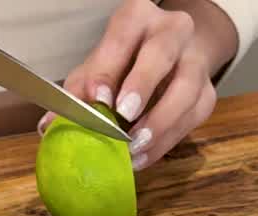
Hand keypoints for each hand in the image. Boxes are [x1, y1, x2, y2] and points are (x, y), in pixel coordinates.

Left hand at [46, 0, 237, 170]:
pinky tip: (145, 155)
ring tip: (135, 146)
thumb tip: (50, 126)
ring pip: (187, 89)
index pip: (123, 36)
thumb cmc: (128, 61)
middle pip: (161, 54)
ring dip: (160, 122)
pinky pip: (193, 117)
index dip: (109, 69)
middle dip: (142, 86)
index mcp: (138, 17)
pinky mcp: (208, 92)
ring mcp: (195, 61)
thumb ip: (79, 91)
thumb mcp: (99, 66)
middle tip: (123, 118)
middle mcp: (172, 31)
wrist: (174, 58)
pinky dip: (167, 140)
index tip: (98, 99)